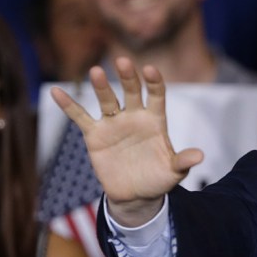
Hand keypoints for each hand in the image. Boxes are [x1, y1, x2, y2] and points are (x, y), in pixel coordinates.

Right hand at [49, 57, 203, 225]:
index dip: (154, 82)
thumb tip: (200, 156)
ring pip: (107, 100)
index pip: (156, 96)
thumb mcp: (174, 172)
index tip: (150, 70)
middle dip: (128, 78)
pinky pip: (80, 117)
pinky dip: (68, 105)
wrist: (136, 195)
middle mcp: (134, 116)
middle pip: (131, 92)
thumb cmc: (158, 179)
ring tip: (96, 71)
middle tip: (124, 62)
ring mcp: (113, 123)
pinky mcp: (95, 135)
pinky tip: (56, 91)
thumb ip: (183, 161)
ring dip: (101, 87)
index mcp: (155, 120)